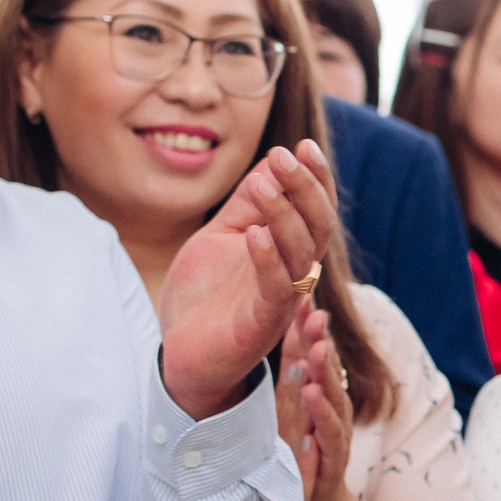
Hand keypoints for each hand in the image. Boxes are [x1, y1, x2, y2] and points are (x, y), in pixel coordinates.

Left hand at [158, 141, 340, 419]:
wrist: (181, 355)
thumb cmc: (203, 298)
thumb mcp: (221, 237)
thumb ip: (246, 205)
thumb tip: (270, 161)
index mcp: (289, 253)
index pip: (315, 211)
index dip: (315, 179)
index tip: (303, 145)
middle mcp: (294, 276)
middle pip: (319, 228)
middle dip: (306, 188)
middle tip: (283, 155)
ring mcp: (280, 302)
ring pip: (302, 254)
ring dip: (285, 214)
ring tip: (264, 181)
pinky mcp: (261, 325)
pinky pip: (276, 290)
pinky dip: (268, 259)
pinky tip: (254, 232)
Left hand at [273, 300, 352, 500]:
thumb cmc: (299, 463)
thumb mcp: (284, 421)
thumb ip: (283, 387)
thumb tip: (270, 351)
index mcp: (311, 397)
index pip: (306, 356)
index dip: (303, 327)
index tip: (297, 295)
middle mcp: (327, 409)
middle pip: (323, 368)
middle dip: (318, 338)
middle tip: (312, 309)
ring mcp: (333, 432)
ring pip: (331, 395)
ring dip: (323, 368)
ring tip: (316, 344)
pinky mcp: (333, 457)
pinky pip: (328, 431)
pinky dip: (320, 411)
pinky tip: (312, 393)